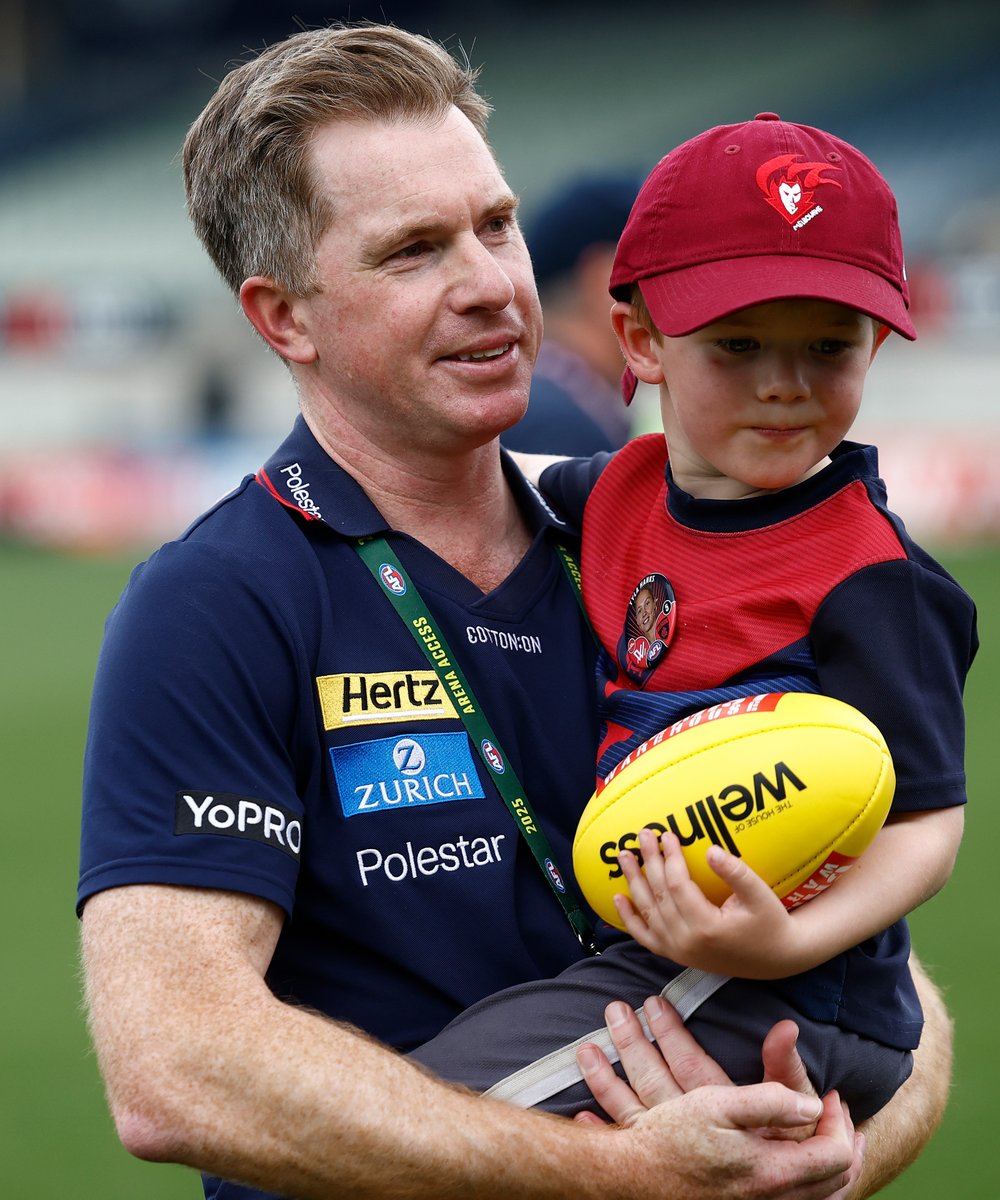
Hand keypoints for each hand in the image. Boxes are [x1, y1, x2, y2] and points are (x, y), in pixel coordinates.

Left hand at [576, 997, 863, 1199]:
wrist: (789, 1199)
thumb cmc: (794, 1150)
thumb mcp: (797, 1108)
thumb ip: (785, 1067)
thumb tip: (785, 1027)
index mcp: (723, 1114)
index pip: (690, 1065)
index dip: (670, 1033)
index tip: (653, 1002)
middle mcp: (693, 1135)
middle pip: (654, 1083)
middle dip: (632, 1044)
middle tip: (614, 1009)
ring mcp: (675, 1154)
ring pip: (634, 1111)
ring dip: (607, 1082)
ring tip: (585, 1049)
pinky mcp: (666, 1165)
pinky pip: (627, 1148)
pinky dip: (604, 1131)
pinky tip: (582, 1113)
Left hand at [615, 828, 808, 976]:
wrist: (777, 958)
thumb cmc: (770, 922)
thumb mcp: (759, 895)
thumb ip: (736, 873)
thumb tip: (710, 850)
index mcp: (707, 928)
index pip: (678, 886)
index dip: (670, 858)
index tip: (667, 834)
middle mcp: (687, 943)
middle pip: (659, 896)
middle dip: (649, 862)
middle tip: (642, 835)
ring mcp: (678, 952)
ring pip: (647, 913)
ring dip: (634, 883)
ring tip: (624, 856)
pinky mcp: (677, 955)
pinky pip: (645, 937)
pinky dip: (629, 919)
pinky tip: (618, 898)